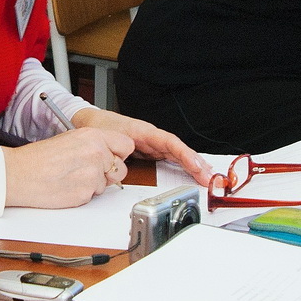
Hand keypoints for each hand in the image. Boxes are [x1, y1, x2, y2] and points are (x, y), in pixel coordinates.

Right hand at [2, 126, 135, 207]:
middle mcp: (96, 153)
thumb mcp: (70, 139)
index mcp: (93, 136)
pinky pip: (93, 197)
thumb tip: (109, 154)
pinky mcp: (86, 194)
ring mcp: (92, 175)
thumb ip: (94, 145)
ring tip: (71, 178)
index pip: (126, 146)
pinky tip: (67, 187)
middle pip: (121, 169)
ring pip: (107, 185)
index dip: (119, 154)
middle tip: (87, 171)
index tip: (112, 157)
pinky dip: (83, 194)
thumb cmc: (38, 158)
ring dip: (94, 185)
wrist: (18, 174)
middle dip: (108, 173)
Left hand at [71, 108, 214, 186]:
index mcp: (144, 132)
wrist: (92, 123)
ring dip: (192, 165)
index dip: (185, 155)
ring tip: (206, 176)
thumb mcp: (107, 139)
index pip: (170, 143)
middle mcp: (151, 138)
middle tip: (209, 177)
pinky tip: (192, 172)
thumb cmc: (100, 127)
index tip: (197, 166)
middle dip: (195, 163)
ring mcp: (152, 144)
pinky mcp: (150, 150)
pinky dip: (182, 165)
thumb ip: (118, 150)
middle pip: (178, 150)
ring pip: (176, 154)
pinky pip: (170, 158)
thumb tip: (125, 161)